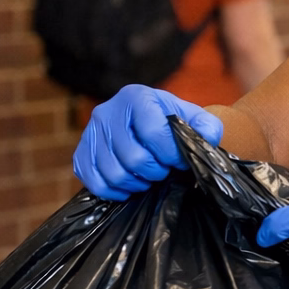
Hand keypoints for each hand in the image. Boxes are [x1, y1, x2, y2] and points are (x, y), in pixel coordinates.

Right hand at [73, 85, 223, 199]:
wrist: (144, 122)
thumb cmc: (170, 121)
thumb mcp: (193, 117)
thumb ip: (207, 127)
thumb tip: (207, 139)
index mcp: (136, 97)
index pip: (154, 133)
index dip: (171, 154)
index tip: (179, 160)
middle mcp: (108, 111)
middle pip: (133, 157)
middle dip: (155, 171)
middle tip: (163, 171)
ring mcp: (90, 132)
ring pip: (114, 173)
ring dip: (137, 183)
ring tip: (148, 178)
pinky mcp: (81, 152)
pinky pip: (94, 182)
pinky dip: (114, 191)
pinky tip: (129, 186)